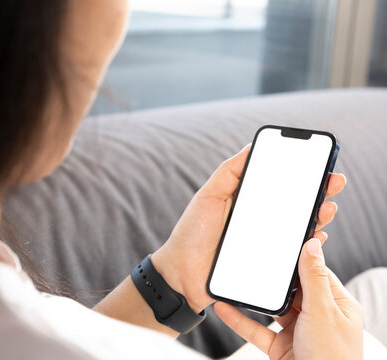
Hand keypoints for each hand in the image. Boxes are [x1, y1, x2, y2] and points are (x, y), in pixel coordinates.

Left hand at [151, 145, 346, 311]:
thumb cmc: (191, 233)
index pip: (278, 185)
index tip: (318, 165)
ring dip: (317, 216)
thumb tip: (251, 147)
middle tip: (334, 183)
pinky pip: (292, 254)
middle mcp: (259, 221)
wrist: (181, 274)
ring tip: (327, 207)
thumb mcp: (208, 197)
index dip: (299, 175)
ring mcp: (264, 242)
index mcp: (247, 202)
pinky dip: (307, 245)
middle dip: (317, 193)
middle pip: (294, 205)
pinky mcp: (266, 263)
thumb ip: (228, 173)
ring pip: (298, 228)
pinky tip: (315, 235)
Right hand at [214, 238, 362, 359]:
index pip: (315, 273)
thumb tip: (313, 244)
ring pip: (271, 309)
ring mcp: (298, 332)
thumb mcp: (323, 311)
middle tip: (252, 259)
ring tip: (235, 282)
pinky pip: (257, 329)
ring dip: (253, 299)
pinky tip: (224, 308)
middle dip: (271, 279)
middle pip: (290, 289)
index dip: (298, 258)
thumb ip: (313, 278)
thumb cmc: (333, 358)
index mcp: (337, 304)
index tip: (280, 242)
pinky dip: (239, 320)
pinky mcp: (280, 347)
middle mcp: (318, 316)